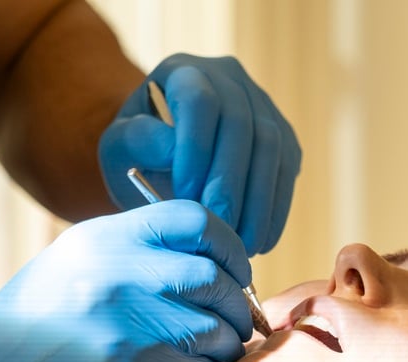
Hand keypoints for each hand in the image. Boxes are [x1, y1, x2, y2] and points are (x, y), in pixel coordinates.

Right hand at [0, 201, 251, 361]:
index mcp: (107, 240)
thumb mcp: (78, 259)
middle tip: (232, 317)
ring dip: (221, 343)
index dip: (230, 245)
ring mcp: (133, 332)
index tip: (236, 269)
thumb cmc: (38, 319)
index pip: (197, 220)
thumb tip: (215, 256)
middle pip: (216, 279)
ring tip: (196, 349)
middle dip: (236, 302)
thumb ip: (141, 249)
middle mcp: (122, 278)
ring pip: (218, 331)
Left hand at [99, 54, 300, 255]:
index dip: (197, 147)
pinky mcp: (284, 139)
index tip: (186, 197)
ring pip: (272, 148)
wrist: (166, 161)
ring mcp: (263, 107)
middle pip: (242, 124)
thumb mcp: (120, 148)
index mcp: (184, 72)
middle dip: (232, 182)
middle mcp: (230, 79)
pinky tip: (260, 242)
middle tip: (220, 228)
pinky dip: (276, 209)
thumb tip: (172, 149)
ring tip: (241, 245)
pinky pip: (287, 170)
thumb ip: (137, 142)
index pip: (200, 100)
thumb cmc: (138, 155)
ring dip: (259, 201)